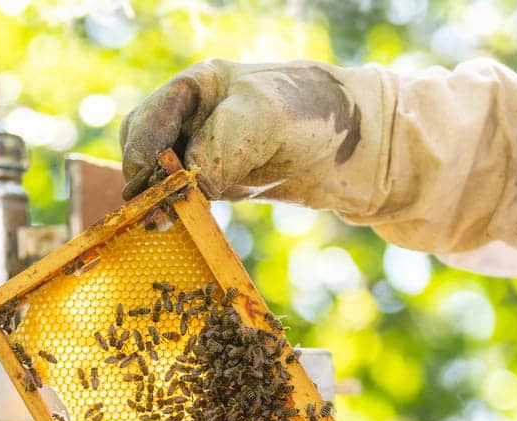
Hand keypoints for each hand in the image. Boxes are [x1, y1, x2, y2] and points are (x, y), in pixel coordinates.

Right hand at [118, 57, 516, 257]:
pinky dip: (182, 217)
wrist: (379, 150)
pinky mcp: (237, 180)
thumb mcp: (258, 124)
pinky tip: (179, 237)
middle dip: (140, 185)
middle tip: (141, 225)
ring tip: (155, 235)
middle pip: (149, 152)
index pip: (147, 122)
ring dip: (158, 205)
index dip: (137, 160)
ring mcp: (219, 148)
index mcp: (203, 86)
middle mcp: (205, 114)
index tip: (139, 199)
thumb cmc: (321, 119)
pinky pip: (192, 198)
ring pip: (166, 178)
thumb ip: (213, 148)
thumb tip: (179, 189)